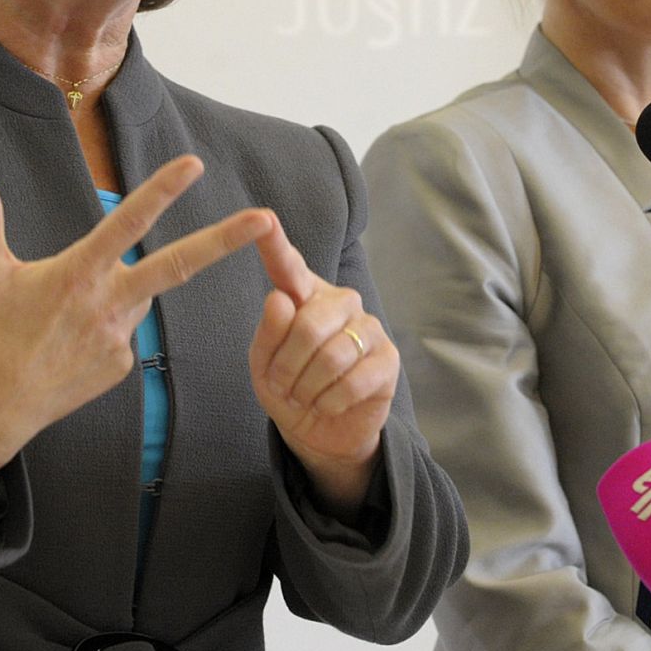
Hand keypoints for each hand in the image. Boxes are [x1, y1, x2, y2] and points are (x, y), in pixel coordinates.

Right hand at [0, 156, 271, 491]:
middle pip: (177, 264)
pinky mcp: (124, 366)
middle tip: (268, 219)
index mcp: (78, 274)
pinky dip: (101, 330)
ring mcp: (121, 339)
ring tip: (57, 324)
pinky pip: (123, 333)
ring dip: (112, 295)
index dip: (162, 191)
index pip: (127, 222)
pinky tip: (66, 350)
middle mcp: (109, 303)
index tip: (195, 165)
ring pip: (135, 297)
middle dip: (226, 239)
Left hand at [248, 218, 397, 518]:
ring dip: (308, 388)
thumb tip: (280, 299)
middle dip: (287, 366)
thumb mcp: (263, 366)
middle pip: (308, 323)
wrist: (320, 432)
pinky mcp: (388, 359)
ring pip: (331, 355)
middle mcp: (339, 302)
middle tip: (282, 387)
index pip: (287, 266)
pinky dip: (331, 401)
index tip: (263, 219)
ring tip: (304, 398)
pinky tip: (328, 403)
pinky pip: (353, 380)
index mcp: (303, 295)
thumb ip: (268, 333)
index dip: (275, 243)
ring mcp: (368, 327)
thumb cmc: (289, 389)